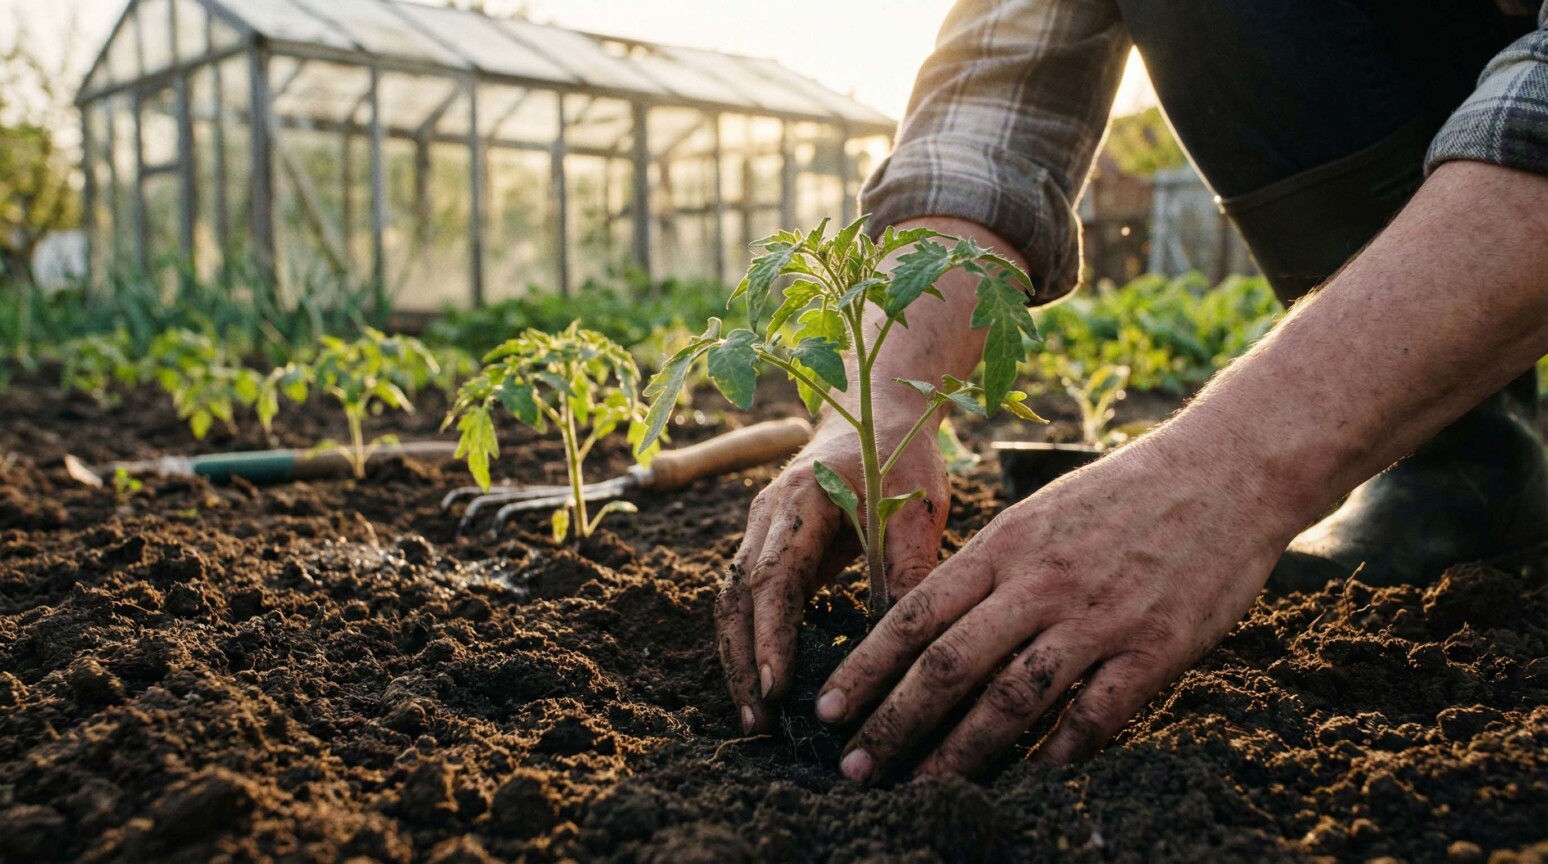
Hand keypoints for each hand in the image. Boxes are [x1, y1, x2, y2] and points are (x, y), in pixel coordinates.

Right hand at [720, 409, 948, 733]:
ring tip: (757, 718)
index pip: (772, 577)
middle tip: (759, 723)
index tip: (776, 687)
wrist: (874, 409)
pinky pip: (747, 600)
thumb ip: (909, 565)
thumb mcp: (916, 505)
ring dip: (739, 659)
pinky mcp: (767, 547)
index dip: (771, 635)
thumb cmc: (900, 455)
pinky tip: (767, 686)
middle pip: (734, 597)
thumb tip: (904, 636)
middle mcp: (766, 516)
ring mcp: (760, 531)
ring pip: (730, 602)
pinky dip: (750, 642)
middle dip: (742, 663)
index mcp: (800, 499)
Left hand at [812, 434, 1300, 779]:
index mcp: (1005, 544)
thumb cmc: (1123, 495)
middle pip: (949, 664)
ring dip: (959, 751)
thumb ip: (989, 570)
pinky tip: (1029, 779)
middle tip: (854, 767)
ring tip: (921, 787)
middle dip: (893, 722)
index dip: (866, 668)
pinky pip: (1095, 714)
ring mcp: (1098, 616)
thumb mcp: (1039, 514)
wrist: (1227, 471)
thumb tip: (930, 627)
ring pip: (1011, 698)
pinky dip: (1058, 752)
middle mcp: (1041, 582)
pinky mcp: (1156, 647)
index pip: (914, 614)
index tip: (828, 709)